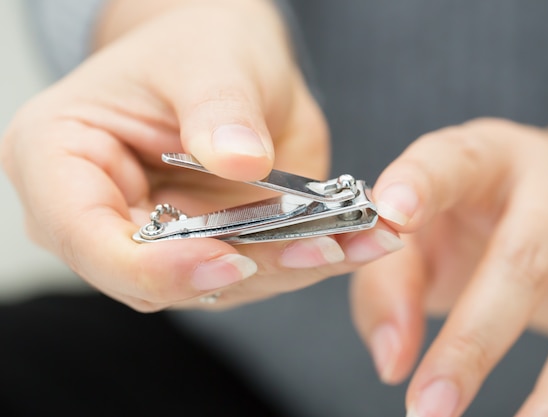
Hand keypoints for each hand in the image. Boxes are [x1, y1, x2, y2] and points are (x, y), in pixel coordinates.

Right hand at [1, 0, 402, 310]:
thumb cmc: (197, 47)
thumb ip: (216, 108)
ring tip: (351, 239)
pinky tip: (354, 239)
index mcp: (58, 161)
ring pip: (216, 283)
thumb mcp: (207, 59)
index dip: (157, 265)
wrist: (226, 63)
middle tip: (318, 246)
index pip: (88, 239)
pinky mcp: (207, 248)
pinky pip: (254, 269)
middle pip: (157, 278)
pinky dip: (305, 258)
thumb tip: (239, 160)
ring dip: (287, 267)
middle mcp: (100, 216)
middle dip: (243, 268)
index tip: (231, 255)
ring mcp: (156, 240)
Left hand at [351, 115, 547, 416]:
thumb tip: (393, 362)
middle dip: (472, 342)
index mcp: (482, 158)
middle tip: (427, 405)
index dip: (421, 182)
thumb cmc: (478, 218)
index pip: (449, 160)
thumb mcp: (425, 231)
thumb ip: (391, 283)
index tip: (391, 214)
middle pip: (521, 257)